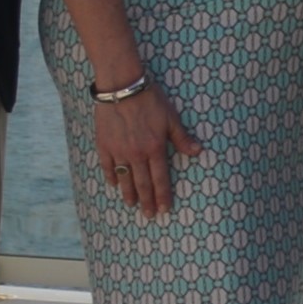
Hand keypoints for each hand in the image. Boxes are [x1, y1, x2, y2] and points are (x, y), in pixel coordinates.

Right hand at [86, 81, 201, 217]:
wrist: (122, 87)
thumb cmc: (151, 100)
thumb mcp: (171, 118)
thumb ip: (182, 138)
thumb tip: (198, 152)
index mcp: (155, 148)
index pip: (160, 179)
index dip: (163, 195)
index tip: (165, 209)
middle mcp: (136, 154)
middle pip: (142, 183)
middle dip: (147, 201)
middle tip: (149, 216)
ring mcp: (118, 150)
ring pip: (124, 178)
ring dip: (129, 193)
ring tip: (132, 205)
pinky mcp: (103, 144)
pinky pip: (107, 166)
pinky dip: (111, 177)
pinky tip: (114, 185)